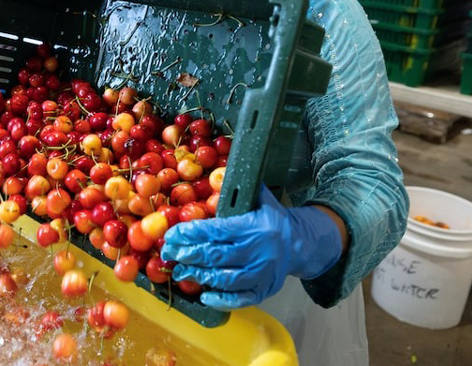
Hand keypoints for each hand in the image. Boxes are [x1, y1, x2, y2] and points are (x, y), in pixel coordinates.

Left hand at [161, 185, 341, 309]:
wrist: (302, 244)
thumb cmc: (273, 220)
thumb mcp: (262, 199)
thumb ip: (240, 188)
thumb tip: (218, 171)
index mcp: (253, 227)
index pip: (217, 230)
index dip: (191, 233)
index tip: (173, 234)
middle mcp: (258, 251)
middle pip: (216, 256)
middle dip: (188, 255)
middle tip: (169, 253)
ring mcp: (262, 273)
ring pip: (226, 279)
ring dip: (199, 276)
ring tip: (181, 272)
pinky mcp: (265, 290)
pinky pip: (241, 298)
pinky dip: (221, 299)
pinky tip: (205, 295)